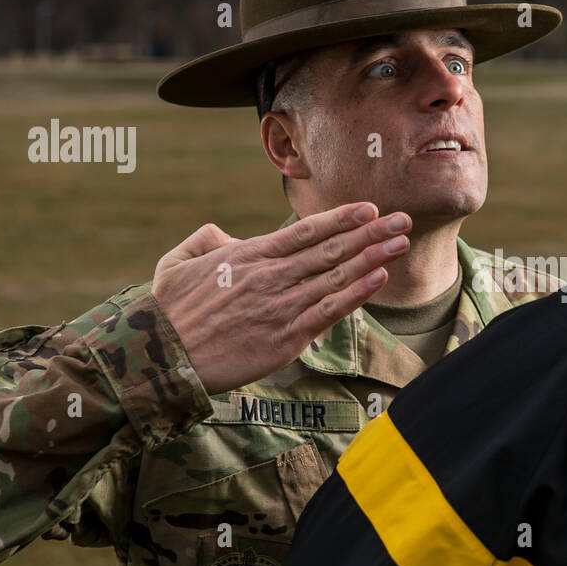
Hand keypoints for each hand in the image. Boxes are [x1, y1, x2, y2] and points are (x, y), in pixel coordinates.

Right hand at [151, 202, 409, 394]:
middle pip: (331, 249)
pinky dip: (357, 293)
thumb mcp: (176, 263)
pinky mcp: (287, 337)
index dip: (340, 218)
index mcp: (248, 256)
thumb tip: (227, 235)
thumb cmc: (167, 313)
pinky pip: (330, 311)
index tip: (368, 208)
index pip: (304, 231)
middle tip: (402, 219)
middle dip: (370, 232)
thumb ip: (204, 240)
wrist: (163, 357)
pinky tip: (380, 278)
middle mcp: (271, 277)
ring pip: (336, 276)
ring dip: (373, 257)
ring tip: (401, 242)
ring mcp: (281, 306)